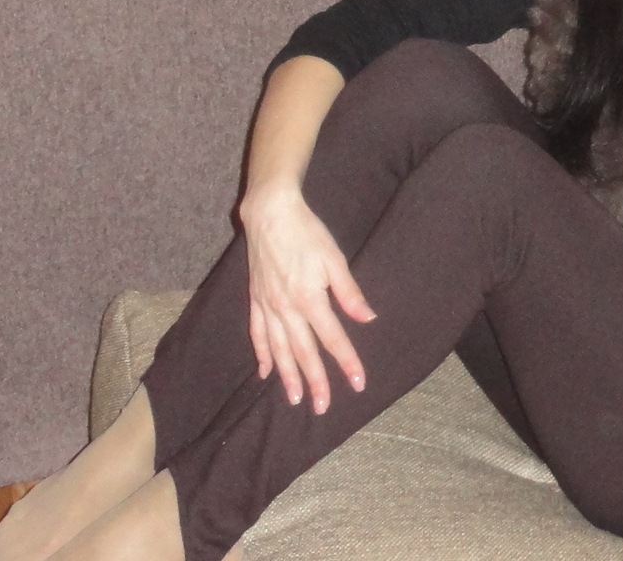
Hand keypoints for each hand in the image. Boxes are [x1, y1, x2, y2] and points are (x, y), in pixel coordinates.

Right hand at [239, 180, 376, 413]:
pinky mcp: (255, 300)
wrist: (270, 214)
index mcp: (310, 299)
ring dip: (288, 376)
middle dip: (316, 381)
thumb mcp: (334, 260)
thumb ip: (349, 293)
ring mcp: (267, 306)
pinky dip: (262, 354)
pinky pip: (257, 334)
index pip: (333, 339)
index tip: (358, 383)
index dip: (346, 362)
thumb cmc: (307, 233)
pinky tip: (265, 372)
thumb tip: (367, 319)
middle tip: (323, 407)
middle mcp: (286, 308)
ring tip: (297, 399)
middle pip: (303, 352)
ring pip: (279, 350)